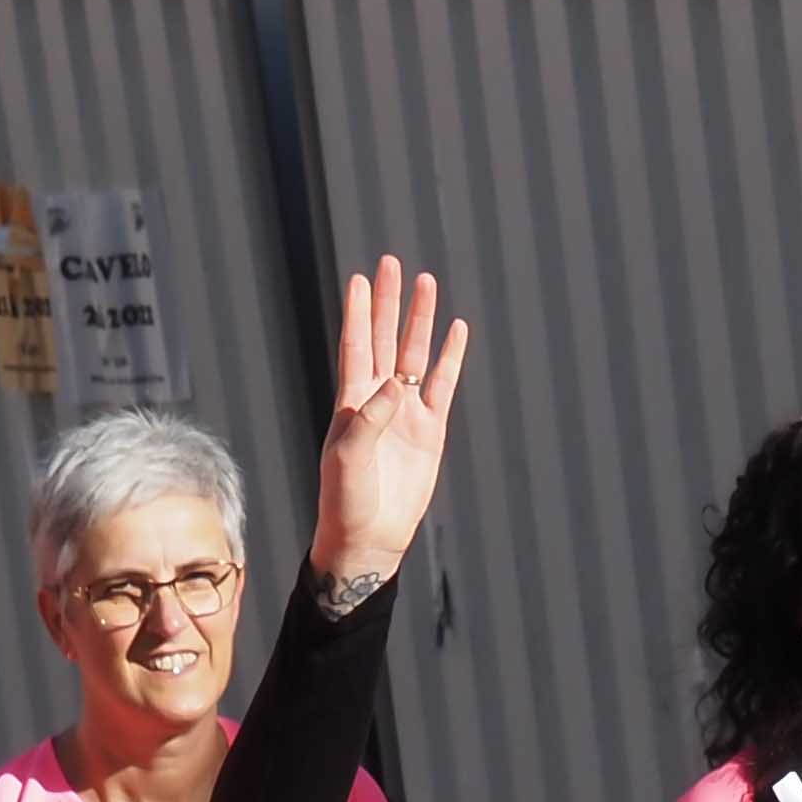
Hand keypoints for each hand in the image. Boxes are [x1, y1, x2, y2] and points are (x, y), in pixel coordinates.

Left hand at [309, 257, 469, 594]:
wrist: (370, 538)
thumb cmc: (346, 501)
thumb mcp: (348, 460)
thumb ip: (368, 420)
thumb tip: (394, 385)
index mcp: (351, 402)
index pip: (357, 346)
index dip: (360, 313)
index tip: (361, 279)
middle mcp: (379, 399)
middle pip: (386, 339)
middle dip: (389, 302)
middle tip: (392, 263)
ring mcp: (407, 412)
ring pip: (415, 354)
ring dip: (420, 320)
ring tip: (427, 282)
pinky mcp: (431, 430)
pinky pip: (443, 384)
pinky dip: (450, 357)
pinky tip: (455, 329)